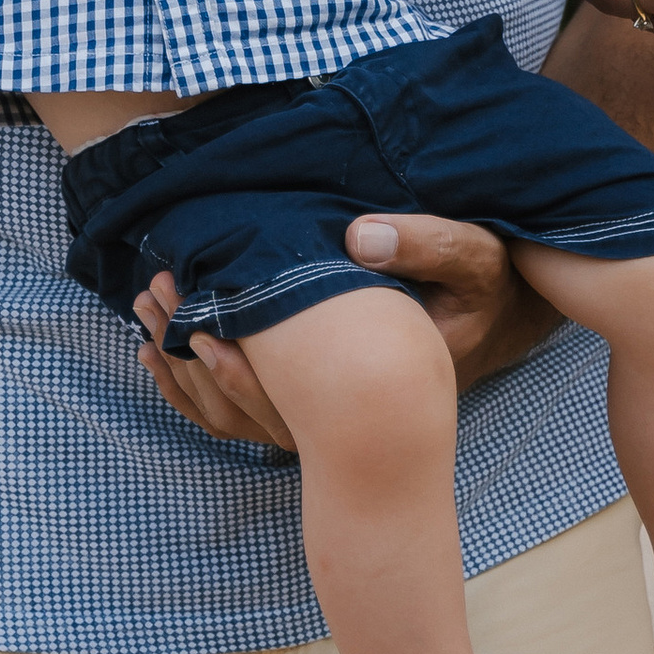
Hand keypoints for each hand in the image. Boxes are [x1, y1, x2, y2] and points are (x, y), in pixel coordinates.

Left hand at [133, 214, 559, 450]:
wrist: (505, 317)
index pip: (291, 381)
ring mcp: (332, 418)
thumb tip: (357, 235)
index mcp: (380, 379)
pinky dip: (198, 387)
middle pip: (250, 402)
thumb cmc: (489, 285)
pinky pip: (247, 415)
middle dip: (191, 349)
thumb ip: (423, 242)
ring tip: (148, 314)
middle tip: (153, 293)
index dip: (233, 339)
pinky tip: (165, 350)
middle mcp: (349, 415)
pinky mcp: (321, 407)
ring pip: (241, 416)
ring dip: (186, 368)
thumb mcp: (472, 255)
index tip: (194, 289)